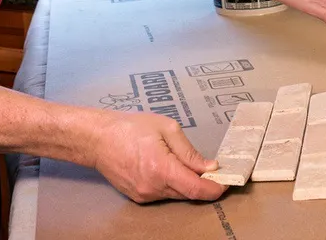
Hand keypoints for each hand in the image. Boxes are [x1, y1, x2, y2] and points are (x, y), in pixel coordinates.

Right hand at [91, 112, 226, 202]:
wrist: (99, 139)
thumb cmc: (131, 128)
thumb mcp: (166, 129)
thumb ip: (189, 151)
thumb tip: (209, 166)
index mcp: (161, 168)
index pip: (196, 188)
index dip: (215, 188)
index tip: (226, 182)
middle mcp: (153, 187)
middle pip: (188, 194)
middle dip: (203, 184)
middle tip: (213, 169)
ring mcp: (144, 195)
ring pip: (176, 195)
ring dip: (187, 183)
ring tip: (187, 164)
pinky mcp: (139, 197)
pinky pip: (163, 194)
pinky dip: (172, 184)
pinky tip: (169, 168)